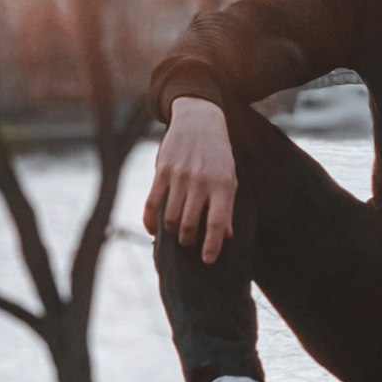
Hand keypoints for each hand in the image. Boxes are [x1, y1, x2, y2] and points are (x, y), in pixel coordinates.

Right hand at [142, 97, 235, 263]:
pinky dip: (151, 221)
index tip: (208, 260)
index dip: (212, 246)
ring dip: (171, 233)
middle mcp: (201, 182)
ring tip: (177, 236)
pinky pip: (152, 203)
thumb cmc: (219, 155)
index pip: (217, 223)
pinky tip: (154, 230)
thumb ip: (227, 208)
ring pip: (170, 218)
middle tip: (189, 245)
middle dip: (188, 242)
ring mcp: (179, 176)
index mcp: (222, 185)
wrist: (200, 121)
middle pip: (189, 224)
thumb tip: (226, 237)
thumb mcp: (230, 178)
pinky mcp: (162, 171)